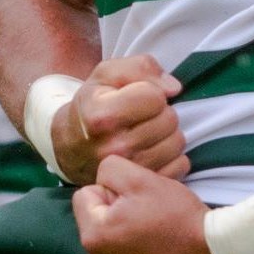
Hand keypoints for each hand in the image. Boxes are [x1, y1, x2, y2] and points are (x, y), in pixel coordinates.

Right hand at [54, 55, 188, 183]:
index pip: (154, 97)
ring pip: (177, 142)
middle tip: (144, 114)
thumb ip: (141, 67)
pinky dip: (173, 154)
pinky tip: (154, 148)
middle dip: (162, 111)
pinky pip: (181, 164)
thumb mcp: (107, 74)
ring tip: (149, 130)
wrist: (72, 146)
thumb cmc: (93, 104)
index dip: (151, 90)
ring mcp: (129, 171)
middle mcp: (114, 148)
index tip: (137, 95)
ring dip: (168, 132)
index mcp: (101, 116)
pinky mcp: (142, 186)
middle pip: (169, 119)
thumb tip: (173, 89)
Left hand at [74, 156, 210, 253]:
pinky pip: (118, 242)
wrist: (205, 246)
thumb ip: (109, 169)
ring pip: (107, 226)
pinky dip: (131, 236)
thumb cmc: (174, 214)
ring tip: (149, 222)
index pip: (84, 194)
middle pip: (94, 212)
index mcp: (93, 235)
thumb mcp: (140, 178)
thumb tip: (102, 179)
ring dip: (123, 220)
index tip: (134, 197)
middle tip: (143, 208)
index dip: (110, 187)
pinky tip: (150, 236)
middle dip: (114, 204)